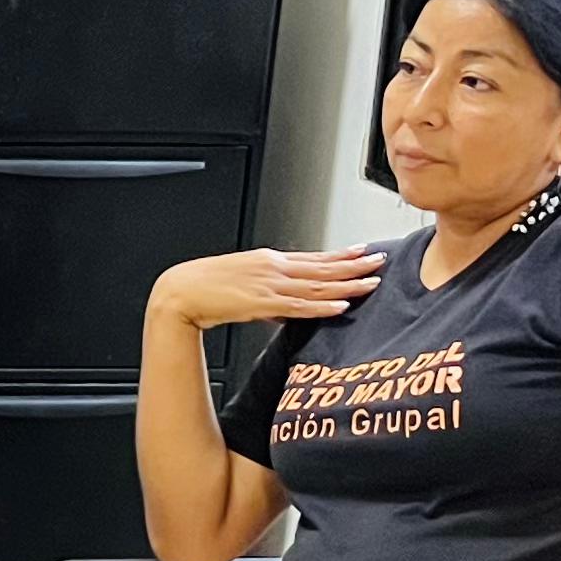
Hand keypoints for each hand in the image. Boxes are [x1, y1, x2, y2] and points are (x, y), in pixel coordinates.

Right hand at [150, 245, 387, 329]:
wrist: (180, 291)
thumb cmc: (203, 288)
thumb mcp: (240, 287)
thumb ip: (266, 297)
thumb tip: (283, 310)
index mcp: (268, 262)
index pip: (313, 257)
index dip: (340, 255)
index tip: (362, 251)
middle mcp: (273, 269)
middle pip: (322, 267)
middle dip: (354, 265)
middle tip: (380, 260)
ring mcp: (269, 285)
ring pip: (317, 286)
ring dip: (347, 285)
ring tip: (371, 283)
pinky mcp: (261, 303)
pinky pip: (299, 307)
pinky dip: (322, 307)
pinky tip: (340, 306)